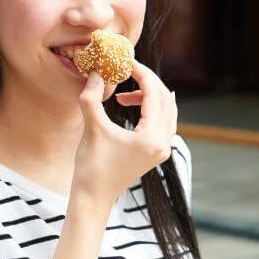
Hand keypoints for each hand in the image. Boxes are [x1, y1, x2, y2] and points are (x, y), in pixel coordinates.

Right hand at [72, 62, 177, 207]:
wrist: (94, 197)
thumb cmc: (92, 166)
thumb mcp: (91, 128)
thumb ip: (93, 97)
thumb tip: (97, 73)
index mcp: (151, 138)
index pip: (154, 94)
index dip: (141, 73)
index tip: (126, 61)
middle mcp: (163, 143)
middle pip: (164, 100)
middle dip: (147, 81)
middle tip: (128, 69)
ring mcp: (162, 149)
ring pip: (166, 110)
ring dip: (149, 95)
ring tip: (126, 92)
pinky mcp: (156, 152)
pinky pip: (163, 121)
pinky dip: (151, 107)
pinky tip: (134, 102)